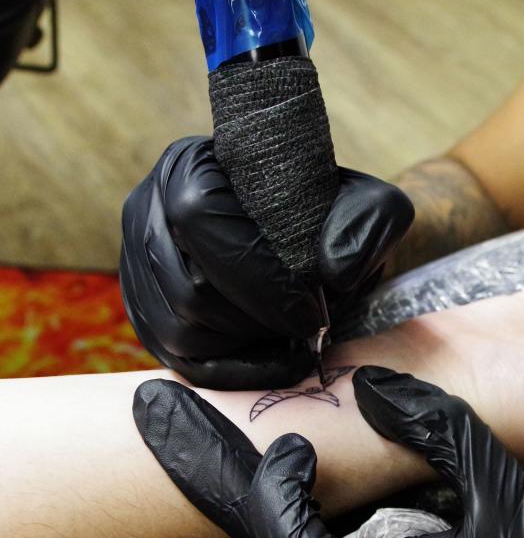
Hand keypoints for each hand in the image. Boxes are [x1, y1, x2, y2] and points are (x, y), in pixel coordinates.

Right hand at [120, 137, 413, 390]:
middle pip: (187, 288)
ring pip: (181, 330)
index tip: (312, 308)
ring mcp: (140, 268)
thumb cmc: (339, 225)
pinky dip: (236, 370)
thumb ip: (364, 229)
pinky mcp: (148, 317)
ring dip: (248, 344)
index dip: (259, 276)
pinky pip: (181, 362)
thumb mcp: (369, 213)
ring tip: (292, 334)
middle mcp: (149, 213)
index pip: (198, 217)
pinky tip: (279, 359)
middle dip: (258, 319)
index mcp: (190, 168)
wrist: (322, 248)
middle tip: (306, 326)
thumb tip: (332, 271)